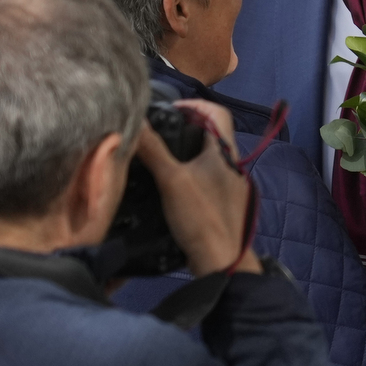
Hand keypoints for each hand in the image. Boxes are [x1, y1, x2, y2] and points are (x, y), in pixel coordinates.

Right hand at [135, 99, 259, 275]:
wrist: (222, 261)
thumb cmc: (200, 216)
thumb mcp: (171, 179)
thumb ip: (153, 149)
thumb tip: (133, 120)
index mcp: (225, 152)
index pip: (217, 111)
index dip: (194, 104)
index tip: (168, 110)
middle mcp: (231, 164)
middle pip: (210, 133)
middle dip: (183, 128)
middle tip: (154, 132)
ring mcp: (230, 185)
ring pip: (206, 156)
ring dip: (183, 152)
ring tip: (154, 155)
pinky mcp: (223, 202)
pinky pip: (205, 177)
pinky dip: (187, 172)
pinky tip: (165, 182)